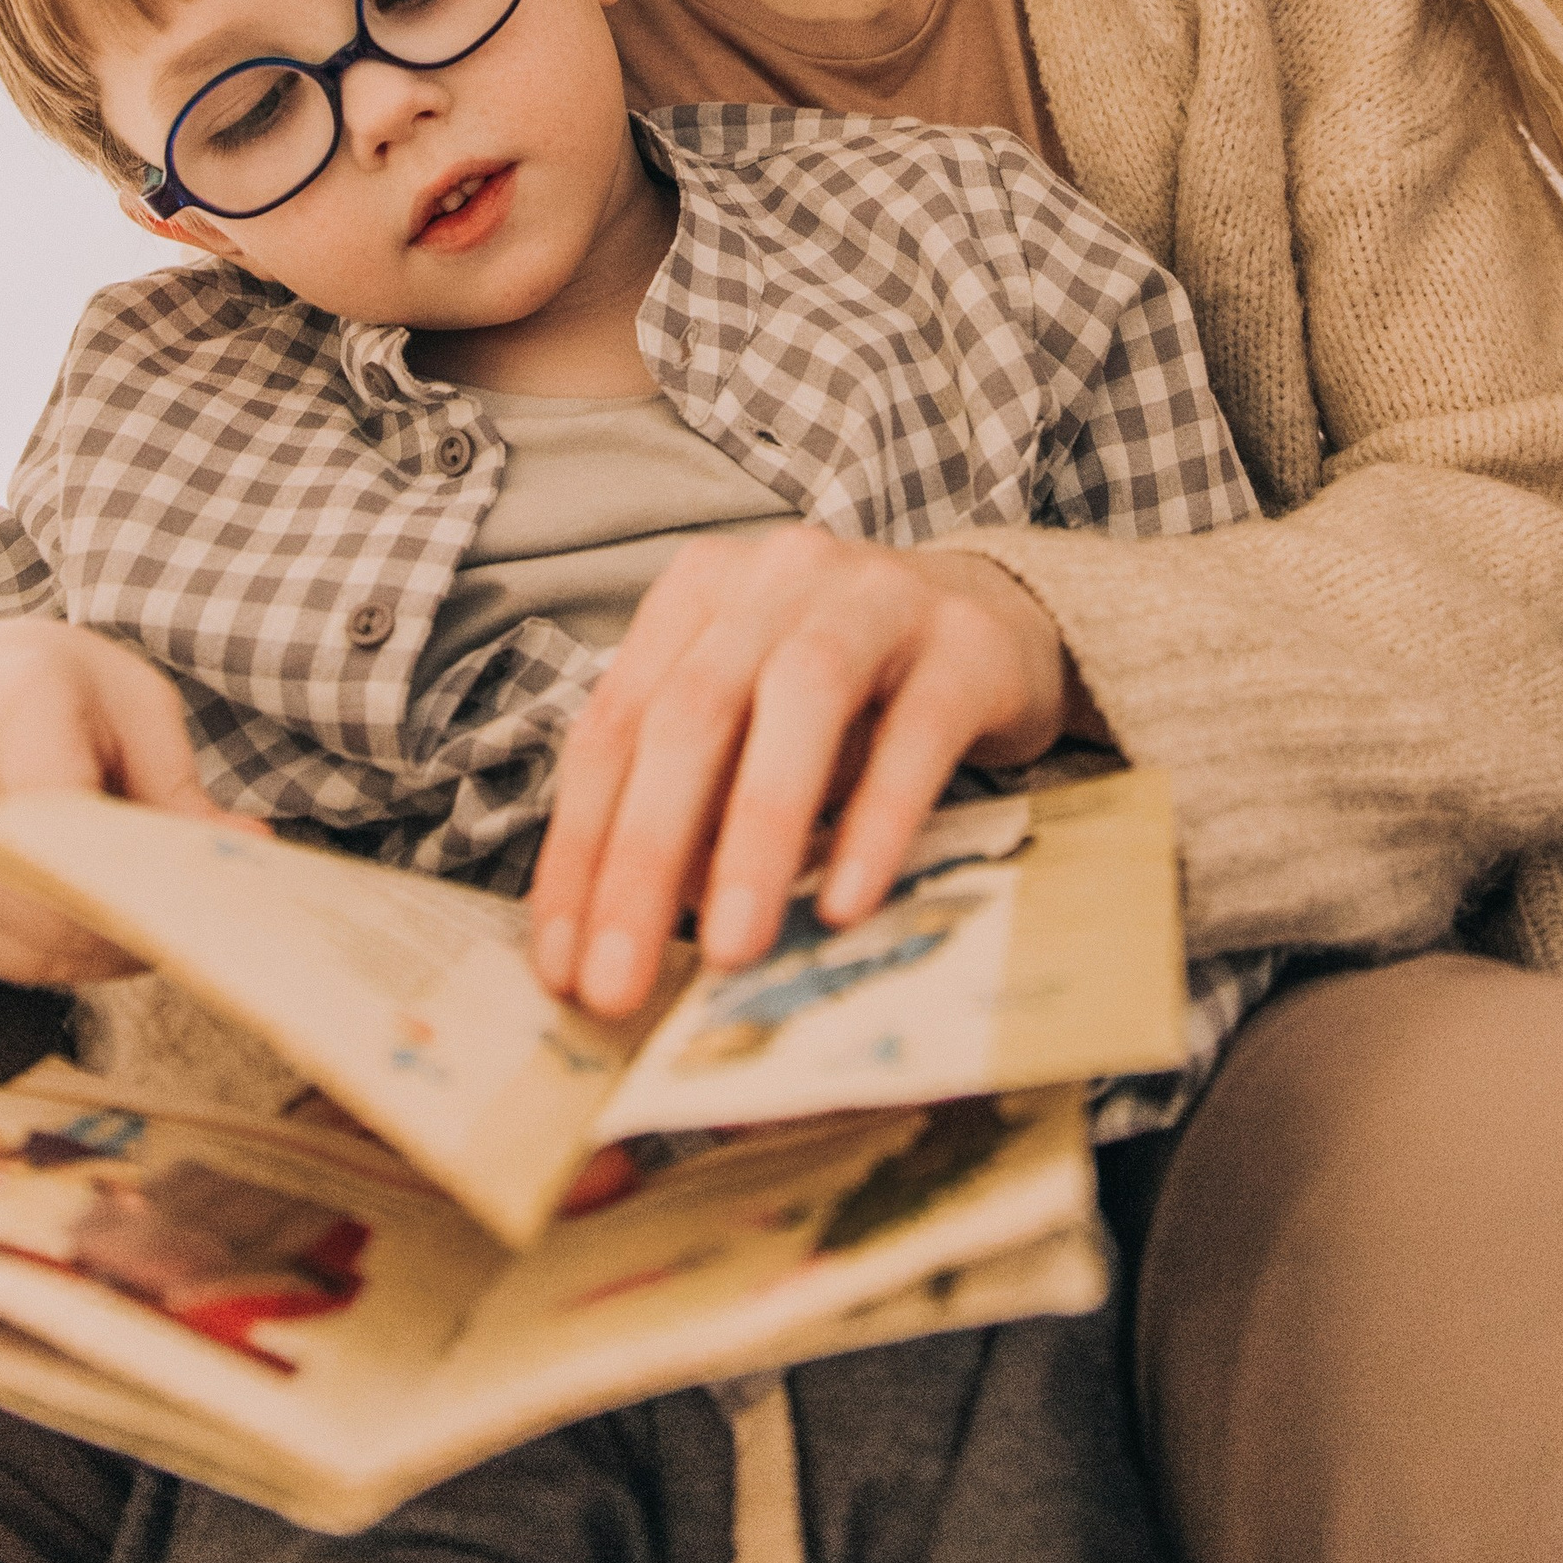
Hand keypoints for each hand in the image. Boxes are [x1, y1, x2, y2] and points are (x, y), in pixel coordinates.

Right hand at [0, 620, 226, 985]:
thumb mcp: (128, 700)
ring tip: (163, 896)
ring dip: (122, 940)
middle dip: (148, 913)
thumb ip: (177, 780)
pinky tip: (111, 908)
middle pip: (64, 900)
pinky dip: (83, 950)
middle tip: (212, 903)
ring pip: (54, 949)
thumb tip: (249, 847)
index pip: (71, 812)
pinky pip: (31, 964)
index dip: (142, 858)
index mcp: (10, 717)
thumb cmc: (47, 692)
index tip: (207, 873)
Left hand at [527, 527, 1070, 1017]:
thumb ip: (693, 806)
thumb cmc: (851, 698)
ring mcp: (878, 598)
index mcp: (698, 595)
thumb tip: (626, 931)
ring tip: (733, 950)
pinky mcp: (967, 645)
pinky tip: (846, 902)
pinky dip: (877, 820)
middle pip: (691, 711)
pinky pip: (918, 731)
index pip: (615, 725)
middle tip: (619, 983)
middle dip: (643, 855)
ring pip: (800, 698)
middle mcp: (777, 579)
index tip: (561, 969)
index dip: (578, 848)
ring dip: (755, 831)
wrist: (1002, 621)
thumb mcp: (753, 735)